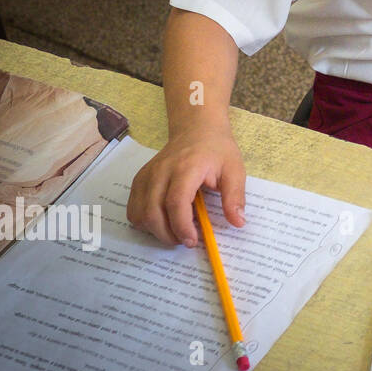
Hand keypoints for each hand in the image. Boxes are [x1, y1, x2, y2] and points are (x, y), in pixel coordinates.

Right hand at [128, 123, 246, 246]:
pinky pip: (133, 208)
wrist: (197, 129)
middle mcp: (160, 172)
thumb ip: (235, 196)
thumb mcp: (234, 170)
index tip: (193, 240)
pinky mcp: (139, 180)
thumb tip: (238, 222)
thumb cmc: (217, 150)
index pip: (175, 202)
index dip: (182, 226)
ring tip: (176, 231)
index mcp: (185, 168)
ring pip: (139, 213)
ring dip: (155, 230)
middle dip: (168, 234)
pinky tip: (163, 221)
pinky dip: (145, 222)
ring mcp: (146, 175)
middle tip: (187, 240)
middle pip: (152, 211)